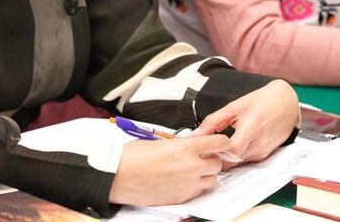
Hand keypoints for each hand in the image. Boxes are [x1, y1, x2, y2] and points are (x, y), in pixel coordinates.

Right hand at [108, 134, 230, 205]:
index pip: (220, 143)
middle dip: (211, 160)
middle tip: (202, 158)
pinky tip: (183, 182)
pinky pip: (199, 192)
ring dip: (205, 175)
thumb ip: (180, 144)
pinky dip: (195, 187)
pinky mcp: (182, 197)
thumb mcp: (160, 142)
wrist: (119, 176)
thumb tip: (189, 144)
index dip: (219, 143)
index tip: (217, 143)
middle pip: (218, 164)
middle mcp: (192, 166)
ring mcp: (189, 184)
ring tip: (192, 172)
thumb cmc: (133, 158)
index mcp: (186, 148)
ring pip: (212, 180)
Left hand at [192, 80, 298, 169]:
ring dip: (227, 158)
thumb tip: (196, 134)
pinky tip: (233, 146)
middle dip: (217, 158)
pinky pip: (246, 161)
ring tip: (219, 146)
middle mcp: (259, 143)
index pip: (232, 151)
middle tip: (206, 150)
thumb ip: (214, 121)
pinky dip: (237, 157)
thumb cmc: (262, 102)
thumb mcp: (235, 106)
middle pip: (233, 161)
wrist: (286, 103)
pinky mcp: (265, 156)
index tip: (204, 149)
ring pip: (239, 163)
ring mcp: (263, 151)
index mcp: (251, 128)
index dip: (216, 153)